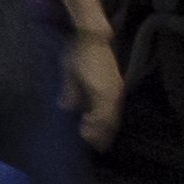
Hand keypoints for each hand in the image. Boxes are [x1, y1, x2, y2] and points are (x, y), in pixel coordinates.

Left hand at [68, 23, 126, 150]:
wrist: (93, 37)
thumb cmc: (78, 54)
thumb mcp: (69, 73)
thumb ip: (70, 92)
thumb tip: (67, 107)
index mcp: (102, 93)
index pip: (101, 120)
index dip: (94, 132)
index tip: (84, 139)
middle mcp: (113, 95)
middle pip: (110, 122)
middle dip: (102, 136)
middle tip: (91, 146)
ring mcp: (116, 91)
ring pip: (114, 117)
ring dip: (106, 129)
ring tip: (97, 140)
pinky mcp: (116, 87)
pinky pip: (114, 109)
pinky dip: (108, 119)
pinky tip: (99, 123)